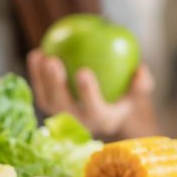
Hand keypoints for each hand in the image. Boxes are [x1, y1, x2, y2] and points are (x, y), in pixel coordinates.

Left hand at [27, 50, 157, 137]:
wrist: (102, 103)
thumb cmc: (122, 93)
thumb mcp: (136, 91)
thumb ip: (141, 83)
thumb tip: (140, 70)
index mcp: (102, 120)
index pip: (94, 108)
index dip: (87, 92)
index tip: (83, 70)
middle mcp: (79, 123)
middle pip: (63, 106)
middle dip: (56, 85)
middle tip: (53, 61)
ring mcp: (61, 117)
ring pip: (47, 99)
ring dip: (41, 78)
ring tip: (42, 55)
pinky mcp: (48, 108)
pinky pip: (39, 90)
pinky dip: (35, 73)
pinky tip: (36, 53)